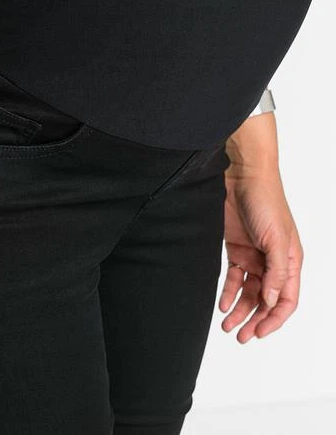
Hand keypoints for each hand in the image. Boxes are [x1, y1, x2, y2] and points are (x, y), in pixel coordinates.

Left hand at [219, 160, 303, 342]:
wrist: (242, 177)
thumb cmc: (266, 202)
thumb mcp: (277, 240)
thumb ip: (275, 272)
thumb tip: (269, 302)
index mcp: (290, 261)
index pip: (286, 299)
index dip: (274, 319)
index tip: (259, 333)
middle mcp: (273, 261)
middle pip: (265, 299)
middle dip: (254, 319)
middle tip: (240, 336)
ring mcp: (254, 255)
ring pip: (248, 291)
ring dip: (239, 309)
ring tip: (227, 325)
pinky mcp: (235, 248)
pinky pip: (233, 276)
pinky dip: (228, 291)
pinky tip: (222, 303)